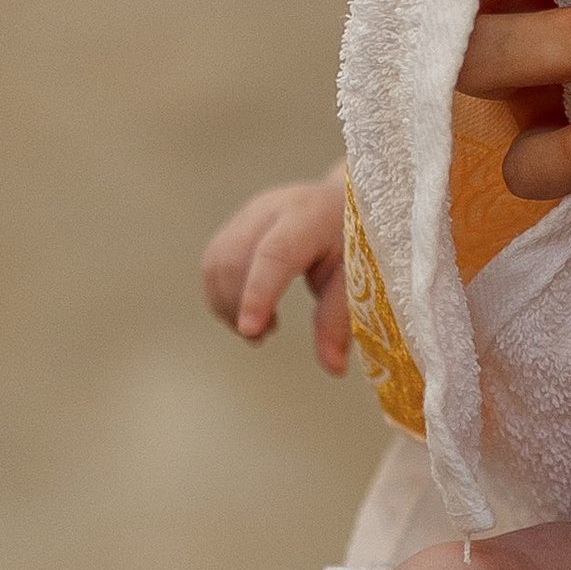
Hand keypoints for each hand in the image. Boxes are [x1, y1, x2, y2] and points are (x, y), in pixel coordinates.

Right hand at [203, 169, 353, 372]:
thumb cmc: (357, 241)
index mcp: (309, 217)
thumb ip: (339, 319)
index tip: (250, 330)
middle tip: (262, 336)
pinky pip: (213, 263)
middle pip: (234, 259)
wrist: (344, 201)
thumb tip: (332, 368)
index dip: (258, 293)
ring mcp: (249, 214)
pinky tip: (248, 311)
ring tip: (258, 328)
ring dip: (226, 305)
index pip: (274, 254)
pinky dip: (222, 295)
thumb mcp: (358, 277)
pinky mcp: (235, 225)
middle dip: (238, 306)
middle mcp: (272, 209)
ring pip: (216, 262)